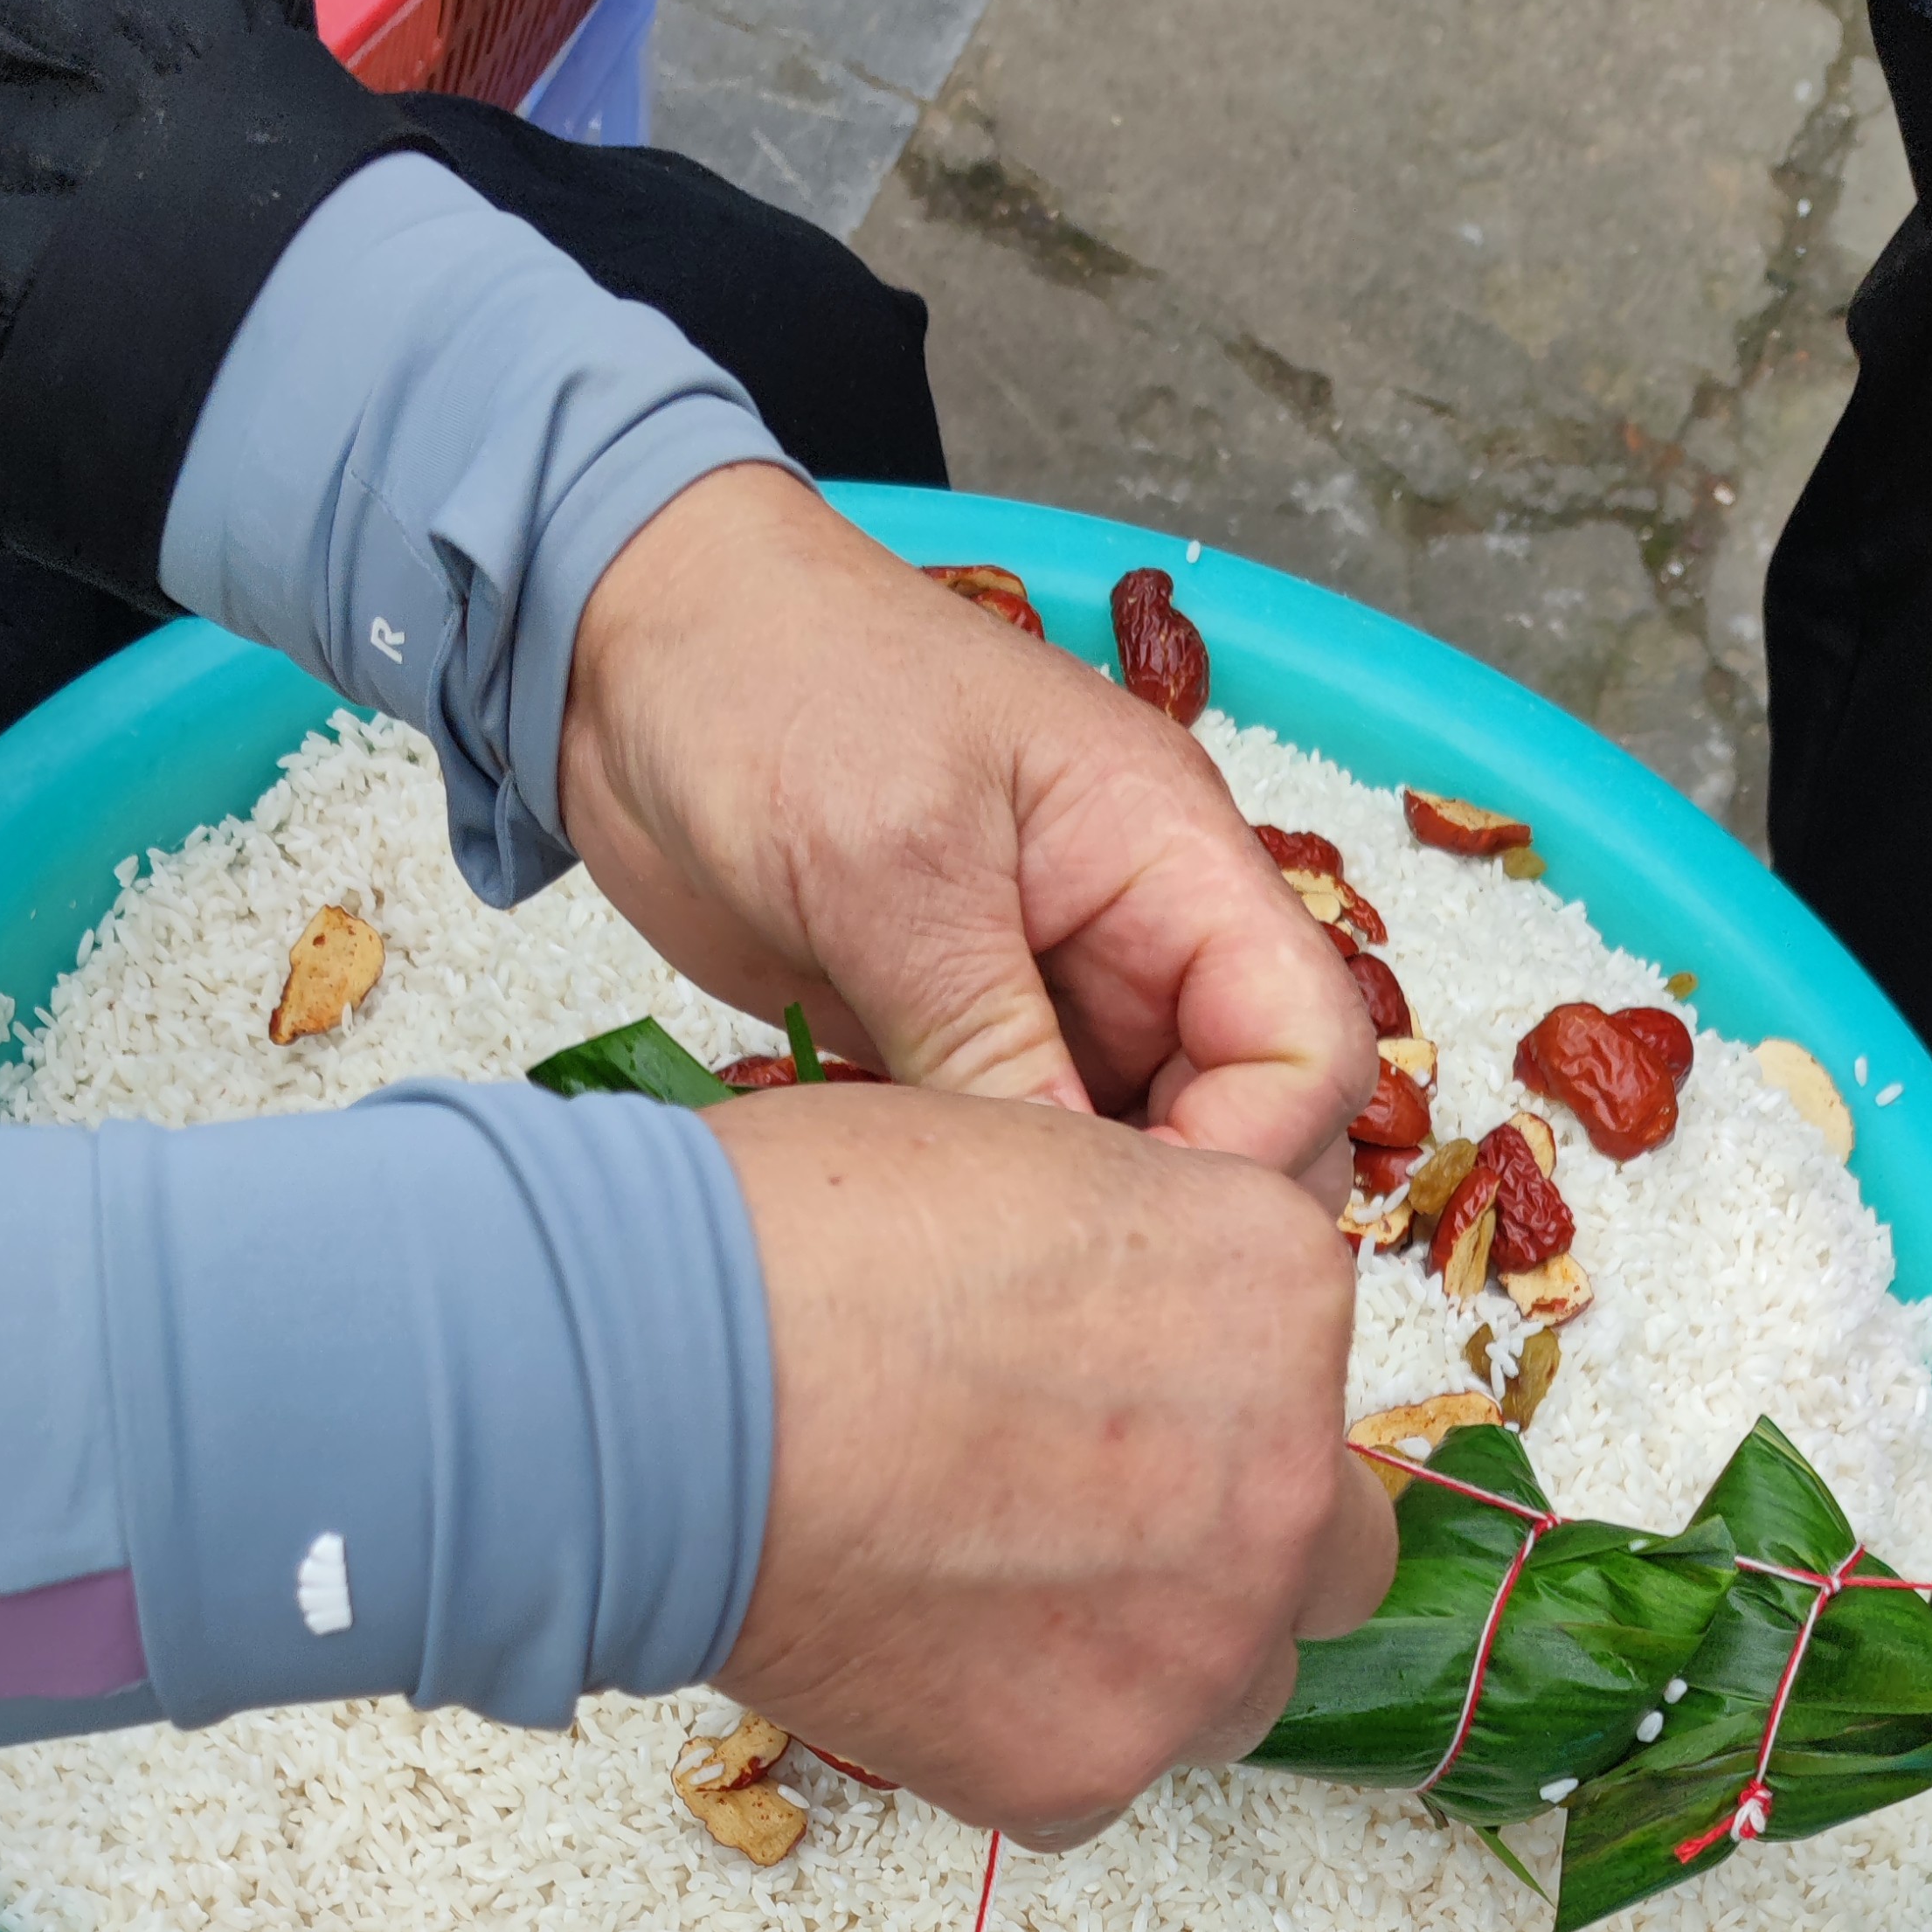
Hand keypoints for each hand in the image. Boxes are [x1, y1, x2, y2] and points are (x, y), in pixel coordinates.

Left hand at [560, 471, 1372, 1194]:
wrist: (625, 651)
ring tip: (975, 1268)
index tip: (1133, 1236)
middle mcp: (1135, 935)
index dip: (1247, 1157)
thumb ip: (989, 1042)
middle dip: (1172, 1211)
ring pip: (1124, 1153)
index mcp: (1170, 855)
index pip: (1306, 1044)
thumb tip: (1071, 1214)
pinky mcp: (954, 1040)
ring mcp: (1046, 994)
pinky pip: (1015, 1155)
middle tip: (1048, 1280)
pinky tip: (917, 1233)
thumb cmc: (771, 680)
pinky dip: (987, 1209)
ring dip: (1070, 1224)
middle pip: (1239, 1120)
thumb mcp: (891, 867)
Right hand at [709, 1085, 1389, 1842]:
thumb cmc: (801, 1253)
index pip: (1307, 1375)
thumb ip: (1141, 1267)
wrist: (669, 1394)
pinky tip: (921, 1658)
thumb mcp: (1029, 1161)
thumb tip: (1130, 1332)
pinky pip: (1092, 1778)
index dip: (1207, 1395)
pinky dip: (1022, 1735)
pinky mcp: (1086, 1766)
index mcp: (1282, 1295)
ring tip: (999, 1601)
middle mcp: (1280, 1483)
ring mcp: (1195, 1644)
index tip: (1118, 1405)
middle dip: (1234, 1544)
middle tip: (1095, 1522)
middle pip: (1321, 1553)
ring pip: (1232, 1687)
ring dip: (1152, 1656)